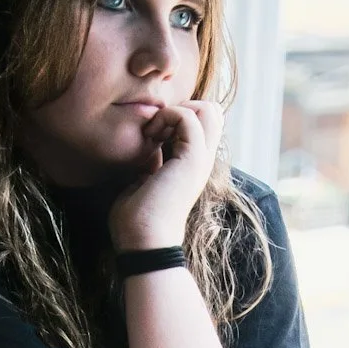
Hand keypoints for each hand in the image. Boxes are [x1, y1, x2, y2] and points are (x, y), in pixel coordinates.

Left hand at [107, 99, 223, 252]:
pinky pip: (189, 116)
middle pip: (212, 111)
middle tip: (155, 128)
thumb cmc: (136, 220)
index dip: (178, 116)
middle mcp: (202, 160)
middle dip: (181, 107)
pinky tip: (150, 136)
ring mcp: (200, 159)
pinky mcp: (192, 159)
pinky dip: (166, 116)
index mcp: (193, 165)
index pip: (202, 123)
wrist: (143, 240)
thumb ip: (152, 160)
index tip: (151, 134)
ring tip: (153, 131)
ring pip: (208, 109)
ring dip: (175, 110)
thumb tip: (150, 145)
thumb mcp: (144, 179)